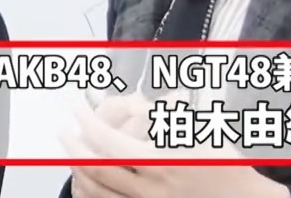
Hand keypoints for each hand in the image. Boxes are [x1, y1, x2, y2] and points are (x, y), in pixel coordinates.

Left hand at [62, 97, 289, 197]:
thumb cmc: (227, 166)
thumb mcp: (200, 132)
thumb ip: (165, 116)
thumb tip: (134, 102)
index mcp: (162, 161)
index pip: (107, 139)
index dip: (84, 118)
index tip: (73, 104)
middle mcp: (150, 188)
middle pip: (94, 167)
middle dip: (73, 146)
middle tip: (64, 130)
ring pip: (96, 190)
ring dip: (78, 168)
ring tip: (72, 152)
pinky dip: (90, 192)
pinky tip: (86, 179)